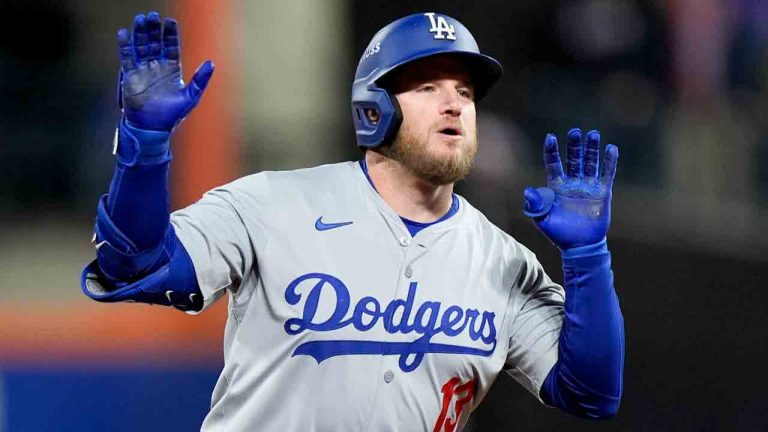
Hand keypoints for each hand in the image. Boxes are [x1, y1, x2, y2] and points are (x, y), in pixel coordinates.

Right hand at [117, 12, 213, 130]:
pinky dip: (125, 46)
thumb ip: (200, 79)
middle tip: (152, 16)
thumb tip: (211, 63)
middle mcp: (157, 66)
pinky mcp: (130, 76)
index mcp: (172, 69)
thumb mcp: (191, 97)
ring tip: (140, 19)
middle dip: (153, 29)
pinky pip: (127, 58)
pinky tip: (123, 34)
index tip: (169, 22)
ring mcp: (143, 70)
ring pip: (140, 46)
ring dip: (139, 33)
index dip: (170, 34)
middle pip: (154, 42)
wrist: (152, 128)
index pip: (171, 46)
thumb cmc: (172, 115)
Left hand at [523, 129, 617, 249]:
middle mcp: (572, 184)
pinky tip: (611, 149)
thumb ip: (534, 204)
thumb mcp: (541, 219)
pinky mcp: (602, 193)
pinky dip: (609, 162)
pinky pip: (607, 174)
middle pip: (573, 159)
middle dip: (574, 145)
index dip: (552, 151)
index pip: (553, 164)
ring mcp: (588, 187)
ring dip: (591, 149)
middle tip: (575, 131)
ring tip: (593, 134)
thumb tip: (528, 191)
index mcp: (556, 187)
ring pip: (590, 163)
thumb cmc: (558, 233)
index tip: (551, 137)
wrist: (579, 246)